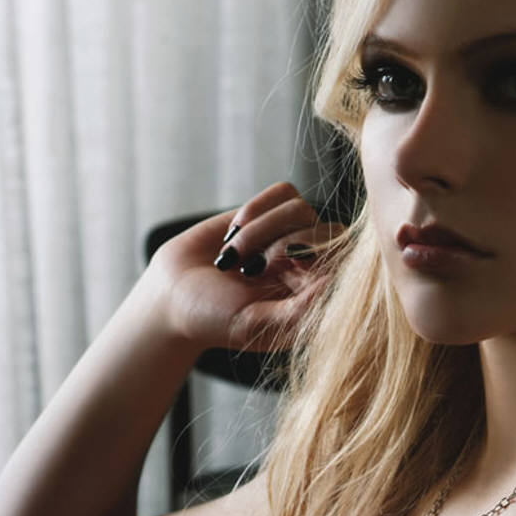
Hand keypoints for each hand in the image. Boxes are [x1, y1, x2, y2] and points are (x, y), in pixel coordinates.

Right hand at [147, 182, 346, 352]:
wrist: (171, 296)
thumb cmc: (213, 319)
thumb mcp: (255, 324)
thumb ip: (298, 310)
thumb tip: (333, 282)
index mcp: (313, 294)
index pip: (344, 262)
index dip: (319, 256)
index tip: (289, 267)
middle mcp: (308, 264)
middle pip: (325, 230)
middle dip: (285, 244)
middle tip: (252, 269)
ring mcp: (289, 234)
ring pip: (300, 208)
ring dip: (262, 229)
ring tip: (234, 255)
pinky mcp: (268, 211)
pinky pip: (283, 192)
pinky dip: (257, 208)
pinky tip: (234, 233)